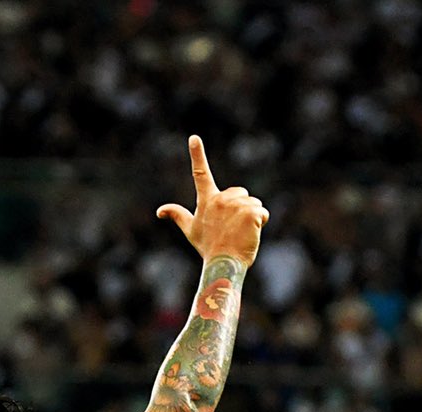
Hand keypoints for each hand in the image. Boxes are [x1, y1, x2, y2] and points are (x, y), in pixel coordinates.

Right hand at [156, 136, 269, 267]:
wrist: (223, 265)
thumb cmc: (208, 248)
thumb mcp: (191, 230)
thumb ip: (177, 215)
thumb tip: (159, 210)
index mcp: (206, 201)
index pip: (200, 174)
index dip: (197, 155)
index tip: (194, 138)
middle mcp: (220, 199)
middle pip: (240, 194)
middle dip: (241, 208)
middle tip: (231, 228)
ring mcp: (236, 206)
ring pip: (253, 203)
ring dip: (251, 217)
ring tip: (239, 233)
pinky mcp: (251, 213)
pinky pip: (262, 212)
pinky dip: (260, 223)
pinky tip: (250, 234)